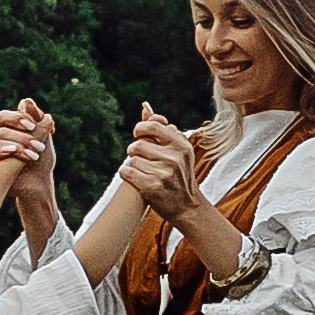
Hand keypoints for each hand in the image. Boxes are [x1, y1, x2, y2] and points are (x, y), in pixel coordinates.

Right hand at [0, 97, 54, 189]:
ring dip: (18, 145)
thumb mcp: (44, 138)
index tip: (33, 126)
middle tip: (40, 146)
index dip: (16, 117)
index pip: (3, 116)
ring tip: (34, 155)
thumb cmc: (41, 161)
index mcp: (9, 131)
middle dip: (22, 136)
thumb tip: (27, 101)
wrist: (40, 185)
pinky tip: (13, 152)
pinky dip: (1, 151)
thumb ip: (37, 120)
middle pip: (2, 129)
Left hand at [118, 107, 202, 223]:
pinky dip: (126, 174)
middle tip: (141, 159)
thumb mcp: (178, 151)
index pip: (153, 126)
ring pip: (131, 160)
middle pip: (138, 145)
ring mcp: (164, 173)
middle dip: (134, 152)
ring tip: (142, 171)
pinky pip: (127, 172)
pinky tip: (133, 177)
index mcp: (182, 145)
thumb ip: (161, 128)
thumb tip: (145, 106)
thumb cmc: (179, 175)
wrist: (188, 207)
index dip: (140, 129)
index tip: (139, 135)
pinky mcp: (152, 187)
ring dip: (131, 165)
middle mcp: (175, 158)